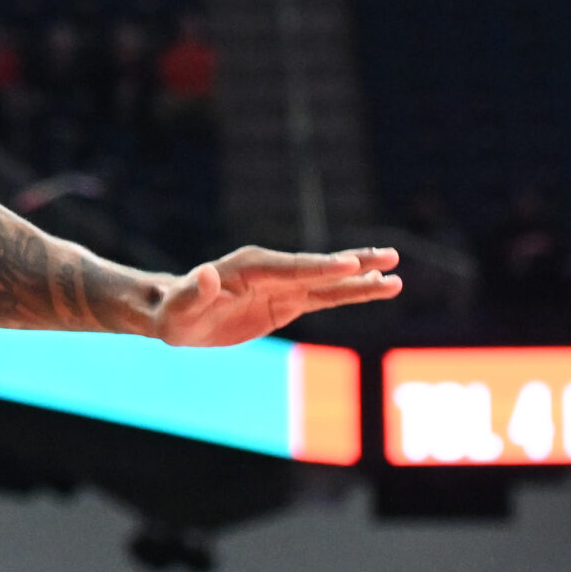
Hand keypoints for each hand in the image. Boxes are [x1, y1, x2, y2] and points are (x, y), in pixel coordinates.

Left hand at [152, 246, 400, 345]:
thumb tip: (208, 275)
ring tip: (396, 275)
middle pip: (317, 268)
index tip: (351, 264)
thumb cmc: (174, 312)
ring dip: (361, 279)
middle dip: (352, 263)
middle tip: (389, 256)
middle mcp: (270, 271)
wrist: (175, 315)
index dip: (319, 267)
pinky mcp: (287, 302)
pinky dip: (351, 293)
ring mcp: (282, 286)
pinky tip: (378, 288)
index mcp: (248, 268)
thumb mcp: (179, 308)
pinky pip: (325, 298)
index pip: (290, 268)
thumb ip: (194, 293)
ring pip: (328, 283)